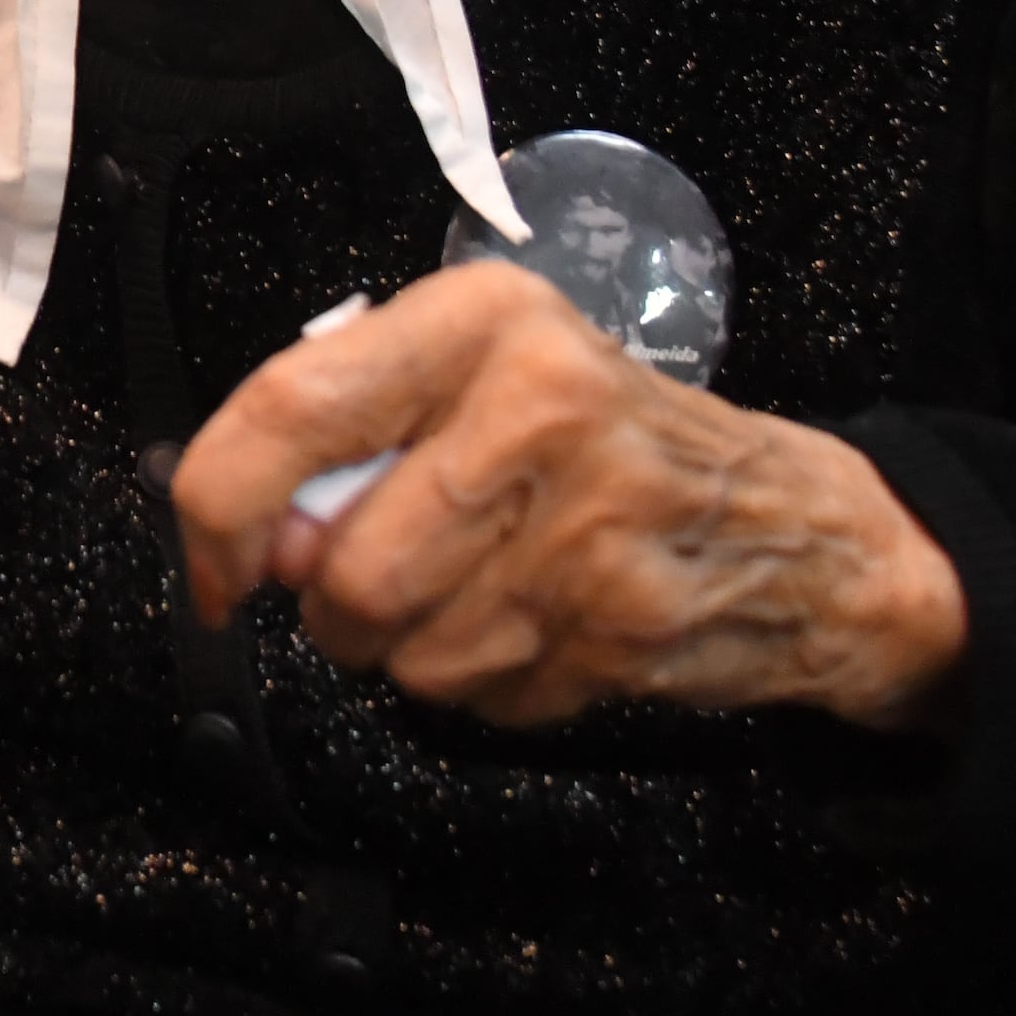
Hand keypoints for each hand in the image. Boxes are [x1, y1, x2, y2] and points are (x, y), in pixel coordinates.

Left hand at [169, 261, 968, 733]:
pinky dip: (491, 684)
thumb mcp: (482, 380)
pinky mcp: (627, 624)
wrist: (799, 524)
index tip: (216, 570)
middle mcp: (541, 401)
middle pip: (345, 568)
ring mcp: (594, 520)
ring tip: (487, 591)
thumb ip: (354, 436)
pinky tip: (546, 625)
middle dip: (336, 609)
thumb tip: (265, 546)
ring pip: (408, 651)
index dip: (216, 509)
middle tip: (383, 581)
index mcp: (482, 318)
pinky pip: (484, 697)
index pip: (290, 407)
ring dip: (417, 652)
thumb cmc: (605, 440)